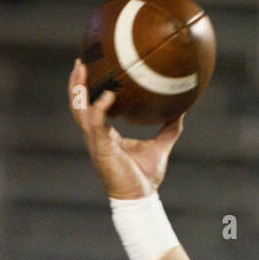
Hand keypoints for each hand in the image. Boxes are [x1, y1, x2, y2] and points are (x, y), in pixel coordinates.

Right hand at [67, 58, 183, 198]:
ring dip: (78, 88)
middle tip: (81, 60)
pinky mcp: (101, 149)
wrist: (141, 199)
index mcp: (105, 135)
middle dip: (76, 82)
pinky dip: (100, 107)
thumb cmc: (146, 177)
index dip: (87, 89)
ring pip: (79, 110)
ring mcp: (96, 142)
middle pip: (77, 104)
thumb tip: (182, 111)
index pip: (89, 107)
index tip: (91, 67)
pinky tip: (109, 95)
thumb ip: (169, 129)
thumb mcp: (160, 147)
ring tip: (83, 68)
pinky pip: (96, 123)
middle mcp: (96, 136)